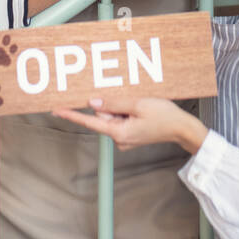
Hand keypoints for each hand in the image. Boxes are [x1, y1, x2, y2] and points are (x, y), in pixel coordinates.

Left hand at [51, 95, 206, 153]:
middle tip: (132, 99)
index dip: (71, 115)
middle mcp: (119, 139)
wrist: (182, 128)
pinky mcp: (130, 134)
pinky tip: (141, 109)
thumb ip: (114, 103)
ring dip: (122, 107)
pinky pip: (121, 118)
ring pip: (113, 115)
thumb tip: (92, 102)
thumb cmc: (164, 117)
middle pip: (103, 114)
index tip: (56, 110)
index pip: (89, 122)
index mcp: (119, 133)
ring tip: (141, 105)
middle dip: (113, 104)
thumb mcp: (138, 104)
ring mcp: (124, 138)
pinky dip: (127, 111)